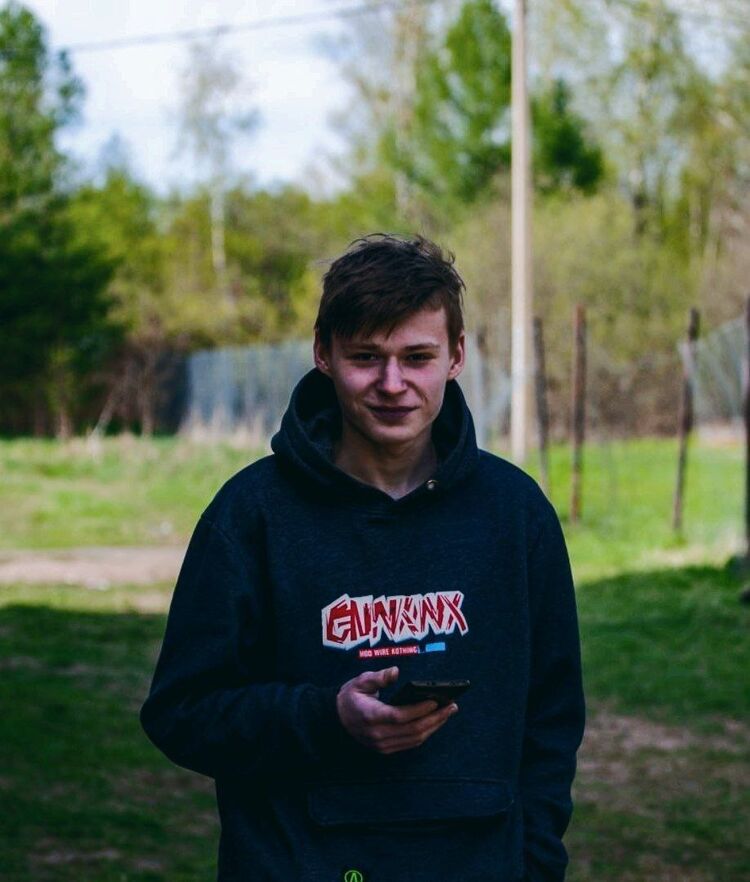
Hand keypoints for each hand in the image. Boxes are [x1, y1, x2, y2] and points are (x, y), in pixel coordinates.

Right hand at [336, 666, 457, 754]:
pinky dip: (426, 733)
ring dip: (434, 726)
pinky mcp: (386, 749)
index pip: (400, 715)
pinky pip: (411, 743)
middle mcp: (378, 734)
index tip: (436, 699)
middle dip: (435, 718)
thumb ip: (378, 677)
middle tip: (452, 705)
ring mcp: (383, 745)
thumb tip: (396, 671)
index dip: (420, 709)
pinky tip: (435, 722)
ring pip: (415, 739)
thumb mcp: (360, 682)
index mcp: (371, 716)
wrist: (336, 720)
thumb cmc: (350, 697)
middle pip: (413, 730)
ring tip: (448, 712)